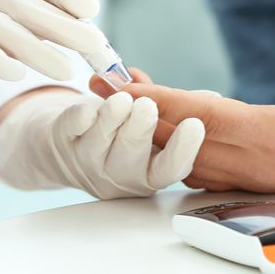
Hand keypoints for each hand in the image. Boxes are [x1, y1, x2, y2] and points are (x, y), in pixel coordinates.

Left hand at [0, 90, 204, 198]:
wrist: (67, 145)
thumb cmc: (121, 132)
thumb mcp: (151, 128)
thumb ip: (173, 111)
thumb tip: (211, 99)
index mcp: (150, 173)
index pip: (171, 169)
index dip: (183, 150)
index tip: (195, 125)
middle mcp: (120, 175)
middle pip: (132, 158)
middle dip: (140, 130)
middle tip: (147, 106)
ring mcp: (88, 162)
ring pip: (101, 142)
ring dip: (113, 116)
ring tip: (121, 98)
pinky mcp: (62, 143)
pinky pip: (72, 128)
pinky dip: (81, 114)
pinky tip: (90, 105)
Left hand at [92, 50, 274, 192]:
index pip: (202, 120)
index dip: (159, 102)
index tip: (119, 86)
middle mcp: (257, 166)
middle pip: (180, 139)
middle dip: (135, 113)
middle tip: (94, 83)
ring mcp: (254, 173)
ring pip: (185, 151)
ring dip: (148, 124)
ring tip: (114, 91)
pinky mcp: (256, 171)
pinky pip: (201, 156)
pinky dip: (173, 134)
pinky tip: (159, 111)